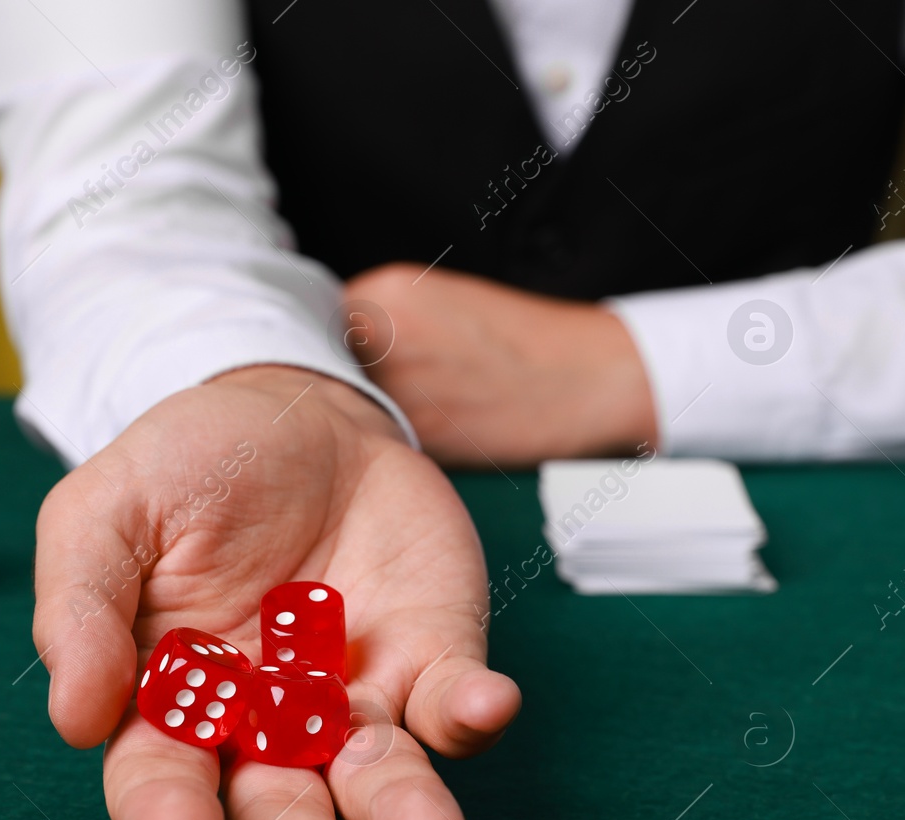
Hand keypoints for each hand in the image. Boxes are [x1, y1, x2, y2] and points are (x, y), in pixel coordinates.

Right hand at [31, 366, 520, 819]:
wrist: (297, 409)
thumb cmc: (187, 466)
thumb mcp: (105, 512)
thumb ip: (82, 606)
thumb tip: (73, 719)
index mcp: (172, 704)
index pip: (160, 778)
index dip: (167, 812)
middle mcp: (266, 725)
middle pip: (280, 810)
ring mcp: (355, 698)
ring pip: (377, 776)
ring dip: (404, 811)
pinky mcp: (431, 658)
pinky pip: (453, 702)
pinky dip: (471, 714)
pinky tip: (484, 707)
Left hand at [343, 264, 657, 466]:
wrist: (583, 378)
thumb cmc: (524, 343)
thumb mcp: (446, 302)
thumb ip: (387, 318)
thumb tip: (340, 348)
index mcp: (389, 292)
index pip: (321, 322)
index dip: (336, 346)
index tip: (355, 357)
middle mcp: (384, 336)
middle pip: (325, 366)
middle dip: (346, 381)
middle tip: (390, 389)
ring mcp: (398, 389)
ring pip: (351, 408)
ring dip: (366, 414)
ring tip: (423, 408)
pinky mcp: (417, 438)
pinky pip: (382, 443)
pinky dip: (396, 442)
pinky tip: (437, 430)